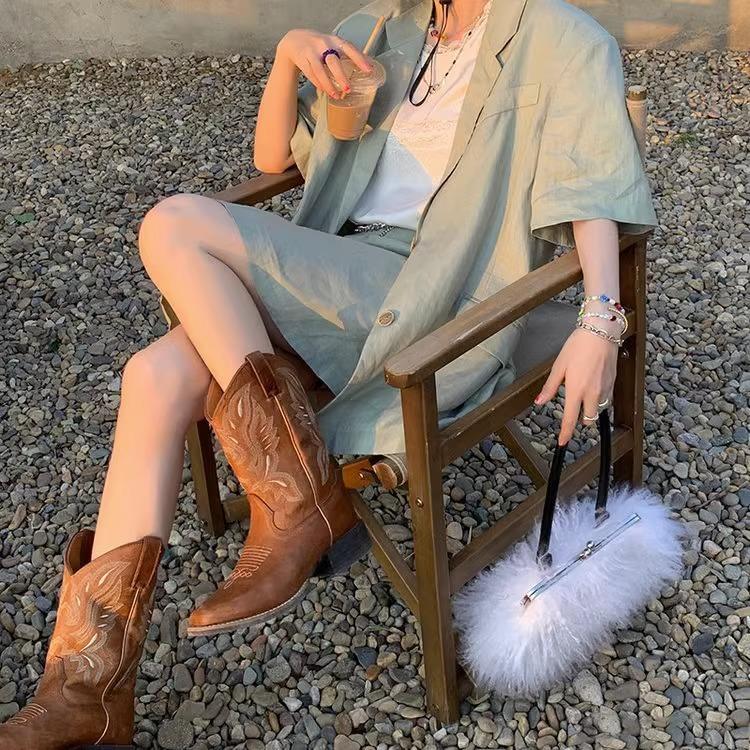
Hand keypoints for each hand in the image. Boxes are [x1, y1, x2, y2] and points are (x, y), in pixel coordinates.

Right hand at [277, 29, 372, 99]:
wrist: (295, 40)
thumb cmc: (320, 45)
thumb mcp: (333, 44)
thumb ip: (346, 53)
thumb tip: (367, 65)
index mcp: (335, 40)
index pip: (349, 48)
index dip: (360, 59)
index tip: (369, 70)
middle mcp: (323, 44)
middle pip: (333, 62)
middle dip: (341, 77)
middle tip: (348, 89)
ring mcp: (311, 52)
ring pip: (320, 71)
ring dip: (328, 85)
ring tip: (336, 96)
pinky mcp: (303, 60)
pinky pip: (312, 75)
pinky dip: (319, 84)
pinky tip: (325, 90)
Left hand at [534, 326, 618, 444]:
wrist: (601, 332)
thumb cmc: (578, 346)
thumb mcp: (559, 366)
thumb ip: (550, 387)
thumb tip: (540, 401)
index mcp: (576, 390)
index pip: (570, 419)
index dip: (566, 433)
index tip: (562, 442)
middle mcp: (592, 393)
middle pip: (589, 420)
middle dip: (581, 420)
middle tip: (574, 410)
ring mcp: (605, 389)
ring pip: (599, 410)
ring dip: (590, 409)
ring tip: (582, 394)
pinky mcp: (613, 383)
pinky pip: (606, 399)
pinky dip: (599, 399)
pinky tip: (592, 386)